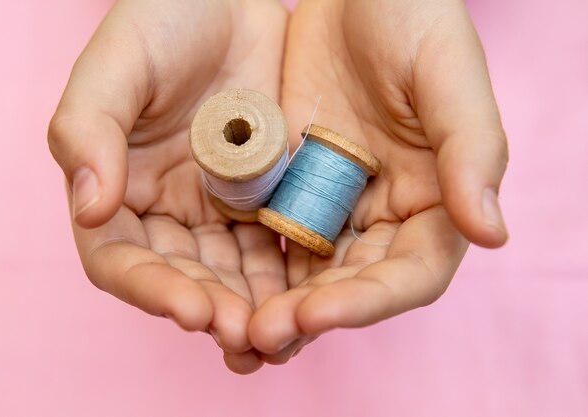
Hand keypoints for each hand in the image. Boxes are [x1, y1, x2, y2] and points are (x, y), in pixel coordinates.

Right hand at [47, 0, 288, 373]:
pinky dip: (290, 278)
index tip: (191, 310)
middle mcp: (168, 211)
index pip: (121, 259)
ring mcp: (220, 210)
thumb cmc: (164, 21)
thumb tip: (89, 210)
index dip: (152, 290)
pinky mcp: (267, 201)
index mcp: (119, 191)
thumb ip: (89, 131)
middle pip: (184, 279)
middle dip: (212, 310)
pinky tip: (310, 299)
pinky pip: (278, 248)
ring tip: (281, 334)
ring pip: (234, 275)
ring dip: (254, 309)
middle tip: (246, 334)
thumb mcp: (117, 65)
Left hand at [248, 0, 508, 362]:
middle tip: (261, 335)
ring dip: (273, 306)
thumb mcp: (446, 72)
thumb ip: (472, 150)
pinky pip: (268, 239)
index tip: (317, 313)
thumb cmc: (410, 18)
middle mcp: (385, 216)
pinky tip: (216, 288)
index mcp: (435, 200)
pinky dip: (247, 268)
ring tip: (233, 331)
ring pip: (306, 275)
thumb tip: (491, 234)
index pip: (411, 274)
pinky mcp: (291, 190)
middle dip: (310, 315)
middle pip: (351, 286)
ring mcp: (334, 206)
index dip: (368, 301)